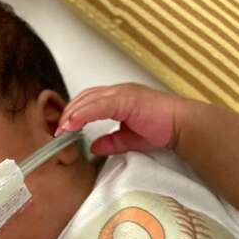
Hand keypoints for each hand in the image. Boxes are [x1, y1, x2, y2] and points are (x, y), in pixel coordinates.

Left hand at [56, 83, 189, 156]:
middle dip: (68, 113)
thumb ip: (111, 142)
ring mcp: (122, 93)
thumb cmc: (161, 129)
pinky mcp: (126, 99)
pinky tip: (73, 123)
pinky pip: (100, 104)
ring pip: (89, 99)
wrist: (181, 126)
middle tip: (57, 131)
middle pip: (84, 97)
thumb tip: (93, 147)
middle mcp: (117, 91)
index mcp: (118, 98)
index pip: (88, 101)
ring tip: (61, 129)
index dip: (73, 114)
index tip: (62, 130)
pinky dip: (84, 113)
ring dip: (73, 113)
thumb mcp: (128, 139)